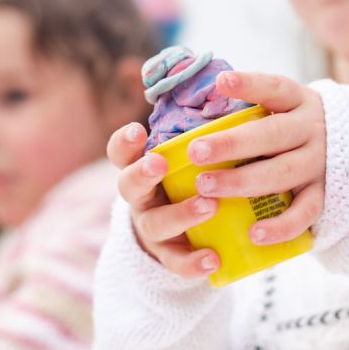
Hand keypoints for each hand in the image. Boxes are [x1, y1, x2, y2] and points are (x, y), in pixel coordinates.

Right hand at [107, 122, 220, 279]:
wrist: (183, 233)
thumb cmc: (192, 178)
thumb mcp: (191, 155)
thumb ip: (201, 132)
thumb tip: (227, 87)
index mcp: (142, 167)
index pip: (121, 153)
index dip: (124, 143)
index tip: (137, 130)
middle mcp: (141, 198)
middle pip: (128, 187)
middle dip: (142, 174)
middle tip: (158, 163)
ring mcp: (152, 228)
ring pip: (155, 224)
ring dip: (180, 214)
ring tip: (207, 206)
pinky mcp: (169, 257)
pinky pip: (176, 263)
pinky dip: (193, 262)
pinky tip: (214, 259)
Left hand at [189, 70, 325, 243]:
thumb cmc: (294, 126)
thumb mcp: (283, 108)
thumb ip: (249, 108)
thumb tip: (198, 100)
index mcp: (298, 101)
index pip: (274, 88)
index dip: (249, 85)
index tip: (221, 82)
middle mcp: (311, 129)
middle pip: (272, 134)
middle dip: (232, 144)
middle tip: (196, 151)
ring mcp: (320, 163)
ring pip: (283, 172)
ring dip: (243, 181)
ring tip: (206, 187)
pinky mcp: (324, 194)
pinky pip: (305, 212)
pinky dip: (281, 226)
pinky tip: (254, 233)